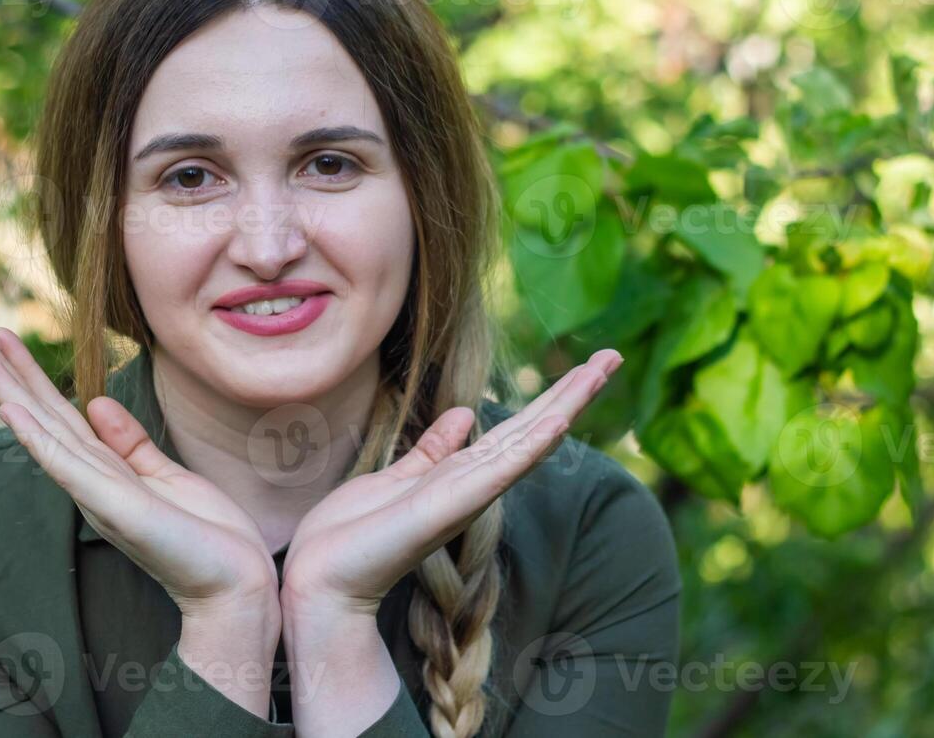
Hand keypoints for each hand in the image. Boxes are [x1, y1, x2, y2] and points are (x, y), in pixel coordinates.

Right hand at [0, 327, 279, 621]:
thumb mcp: (165, 476)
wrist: (235, 584)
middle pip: (38, 415)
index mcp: (103, 470)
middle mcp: (90, 480)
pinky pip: (68, 466)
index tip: (0, 337)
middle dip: (2, 372)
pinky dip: (37, 439)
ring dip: (7, 389)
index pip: (57, 412)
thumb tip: (97, 402)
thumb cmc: (204, 536)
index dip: (28, 374)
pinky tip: (9, 411)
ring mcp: (98, 493)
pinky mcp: (115, 508)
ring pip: (43, 430)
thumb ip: (129, 443)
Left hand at [279, 347, 623, 617]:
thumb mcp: (396, 478)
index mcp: (461, 475)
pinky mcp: (447, 507)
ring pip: (527, 443)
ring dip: (566, 405)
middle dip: (575, 392)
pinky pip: (497, 471)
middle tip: (614, 354)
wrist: (319, 578)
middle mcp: (473, 485)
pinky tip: (558, 422)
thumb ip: (432, 451)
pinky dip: (530, 446)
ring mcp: (465, 496)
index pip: (518, 429)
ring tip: (600, 370)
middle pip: (535, 430)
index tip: (588, 364)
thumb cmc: (352, 535)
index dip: (554, 396)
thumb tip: (465, 415)